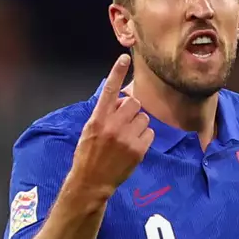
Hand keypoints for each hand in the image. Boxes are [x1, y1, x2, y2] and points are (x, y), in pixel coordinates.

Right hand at [66, 55, 153, 197]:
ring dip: (138, 125)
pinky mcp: (138, 150)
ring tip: (127, 137)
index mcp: (98, 118)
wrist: (91, 181)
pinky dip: (144, 138)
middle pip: (134, 103)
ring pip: (144, 118)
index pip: (110, 90)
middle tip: (123, 123)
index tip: (124, 57)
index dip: (117, 72)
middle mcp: (112, 125)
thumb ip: (104, 114)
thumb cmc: (88, 154)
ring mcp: (126, 138)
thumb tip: (121, 100)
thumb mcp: (89, 130)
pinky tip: (133, 146)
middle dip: (131, 111)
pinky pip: (150, 133)